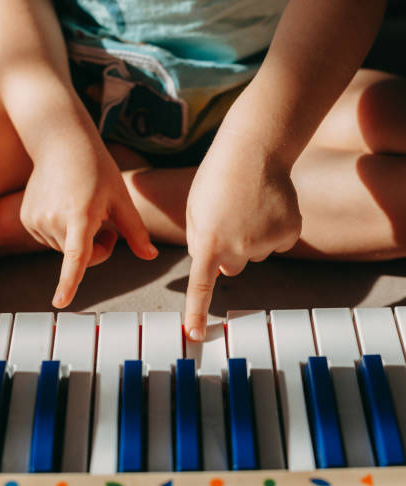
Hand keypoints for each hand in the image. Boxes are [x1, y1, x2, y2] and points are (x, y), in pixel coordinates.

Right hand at [20, 133, 157, 307]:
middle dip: (98, 248)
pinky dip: (63, 232)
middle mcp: (54, 219)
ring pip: (65, 250)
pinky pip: (51, 240)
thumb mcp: (121, 199)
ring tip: (85, 209)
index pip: (75, 256)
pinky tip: (67, 207)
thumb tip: (151, 257)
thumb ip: (136, 232)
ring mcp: (36, 220)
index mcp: (81, 215)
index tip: (60, 302)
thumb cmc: (96, 169)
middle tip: (106, 223)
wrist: (62, 144)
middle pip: (81, 257)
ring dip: (79, 240)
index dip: (69, 282)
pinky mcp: (28, 219)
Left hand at [185, 126, 300, 340]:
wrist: (254, 149)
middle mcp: (238, 247)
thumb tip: (213, 264)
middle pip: (232, 267)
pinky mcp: (289, 232)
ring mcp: (266, 241)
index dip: (197, 313)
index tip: (195, 336)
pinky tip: (268, 205)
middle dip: (229, 250)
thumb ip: (201, 240)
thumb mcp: (195, 208)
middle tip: (230, 217)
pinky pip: (278, 242)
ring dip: (252, 236)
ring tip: (249, 204)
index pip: (201, 285)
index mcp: (208, 240)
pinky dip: (274, 229)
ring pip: (257, 253)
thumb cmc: (218, 175)